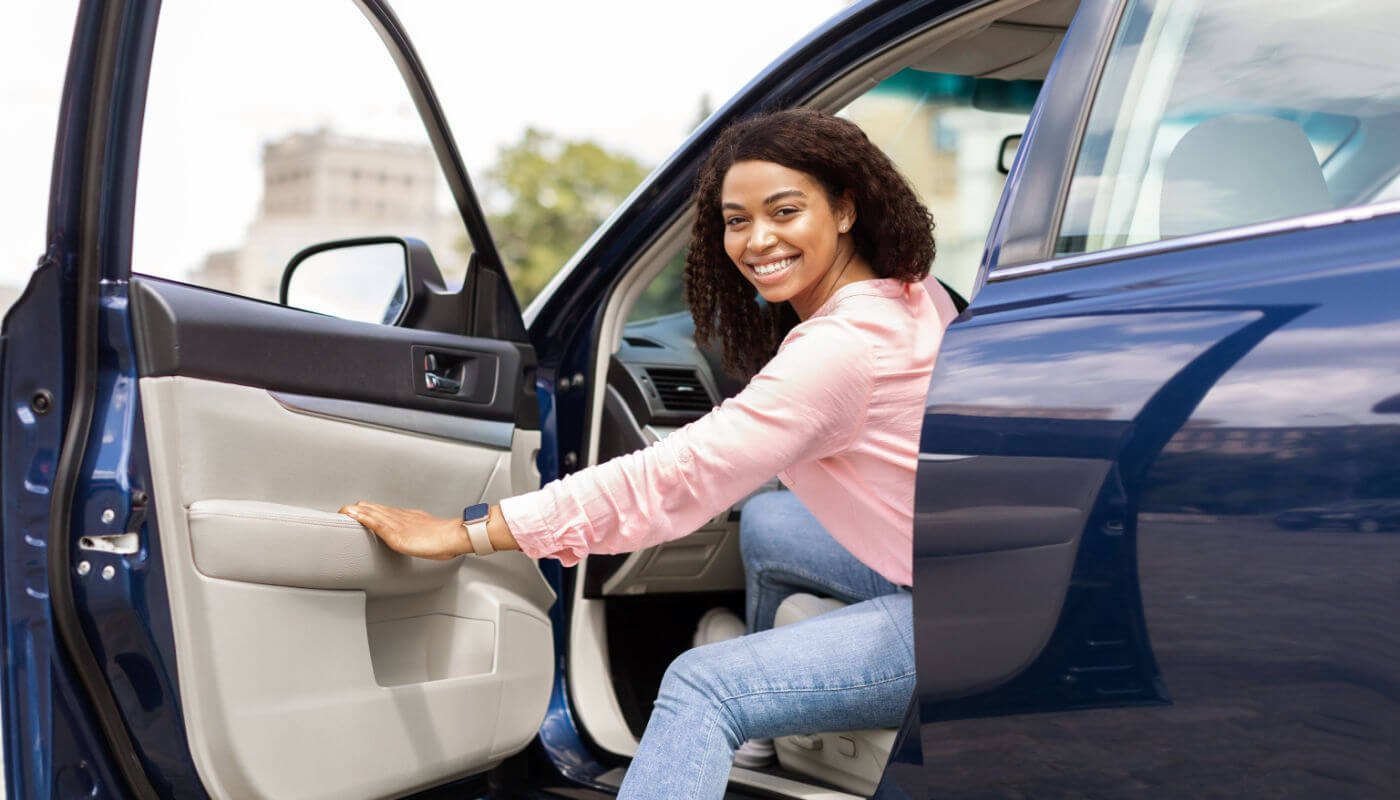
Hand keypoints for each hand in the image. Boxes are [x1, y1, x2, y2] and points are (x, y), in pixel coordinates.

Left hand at [340, 501, 470, 559]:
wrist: (454, 536)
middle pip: (373, 508)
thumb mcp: (428, 533)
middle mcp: (400, 517)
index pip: (382, 510)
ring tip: (342, 511)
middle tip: (343, 511)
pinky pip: (375, 523)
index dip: (368, 510)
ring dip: (355, 512)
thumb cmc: (446, 538)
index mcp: (407, 517)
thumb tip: (417, 540)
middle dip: (357, 509)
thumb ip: (418, 535)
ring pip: (371, 513)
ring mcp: (397, 524)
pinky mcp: (396, 534)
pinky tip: (353, 515)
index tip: (356, 511)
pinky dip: (362, 518)